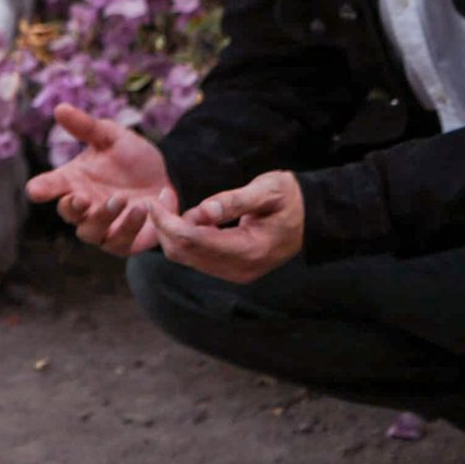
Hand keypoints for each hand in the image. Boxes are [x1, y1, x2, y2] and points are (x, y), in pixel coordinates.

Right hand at [24, 104, 174, 254]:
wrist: (165, 179)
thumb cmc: (131, 158)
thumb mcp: (112, 137)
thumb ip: (87, 127)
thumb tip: (60, 108)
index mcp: (73, 181)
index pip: (48, 186)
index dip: (41, 189)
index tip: (35, 190)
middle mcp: (83, 207)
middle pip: (67, 214)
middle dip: (73, 208)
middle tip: (83, 198)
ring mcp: (102, 228)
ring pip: (91, 232)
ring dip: (104, 218)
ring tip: (124, 200)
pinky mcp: (124, 242)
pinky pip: (121, 243)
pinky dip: (131, 227)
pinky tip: (145, 208)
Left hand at [148, 172, 305, 283]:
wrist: (312, 218)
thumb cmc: (291, 198)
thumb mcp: (268, 190)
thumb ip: (235, 201)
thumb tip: (203, 212)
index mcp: (251, 250)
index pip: (194, 240)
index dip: (168, 222)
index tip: (152, 202)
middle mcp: (240, 268)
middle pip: (184, 252)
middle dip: (165, 225)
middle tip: (162, 197)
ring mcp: (236, 273)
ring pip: (185, 256)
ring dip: (172, 231)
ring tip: (172, 203)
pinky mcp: (231, 270)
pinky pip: (195, 257)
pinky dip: (184, 237)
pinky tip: (187, 216)